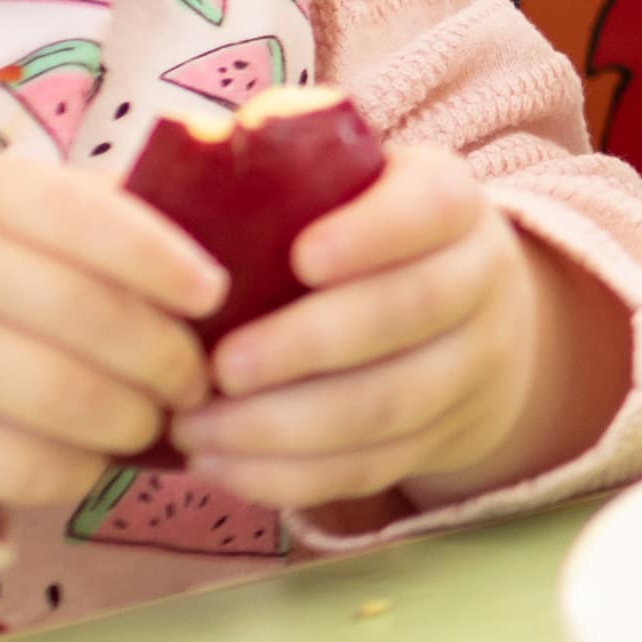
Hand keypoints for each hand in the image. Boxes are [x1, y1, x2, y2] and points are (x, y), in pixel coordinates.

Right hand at [0, 156, 220, 516]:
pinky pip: (18, 467)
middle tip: (195, 380)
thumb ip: (97, 211)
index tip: (213, 293)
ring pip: (61, 398)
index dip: (163, 261)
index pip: (86, 221)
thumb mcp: (7, 194)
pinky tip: (92, 455)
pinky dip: (78, 470)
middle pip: (86, 318)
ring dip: (133, 419)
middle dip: (167, 359)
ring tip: (152, 418)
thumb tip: (217, 243)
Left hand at [170, 143, 587, 510]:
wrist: (467, 318)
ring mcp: (470, 367)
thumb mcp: (346, 185)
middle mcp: (478, 279)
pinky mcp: (442, 438)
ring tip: (194, 429)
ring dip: (285, 427)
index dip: (371, 234)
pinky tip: (220, 467)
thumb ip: (275, 174)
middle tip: (220, 368)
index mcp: (449, 201)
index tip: (300, 258)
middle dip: (309, 346)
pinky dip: (291, 477)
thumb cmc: (359, 234)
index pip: (430, 208)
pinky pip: (372, 467)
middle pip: (410, 313)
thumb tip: (164, 164)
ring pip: (390, 405)